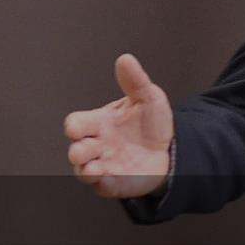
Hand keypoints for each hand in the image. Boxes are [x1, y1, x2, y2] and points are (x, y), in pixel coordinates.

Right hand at [64, 53, 174, 197]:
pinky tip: (105, 178)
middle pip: (77, 149)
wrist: (170, 149)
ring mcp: (104, 165)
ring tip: (93, 167)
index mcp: (99, 123)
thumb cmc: (150, 123)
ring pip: (84, 170)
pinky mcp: (114, 182)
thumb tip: (125, 59)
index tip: (75, 128)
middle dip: (78, 150)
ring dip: (86, 169)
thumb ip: (135, 81)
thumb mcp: (147, 98)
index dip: (74, 126)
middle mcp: (97, 144)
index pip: (77, 123)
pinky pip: (102, 186)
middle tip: (83, 150)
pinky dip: (102, 183)